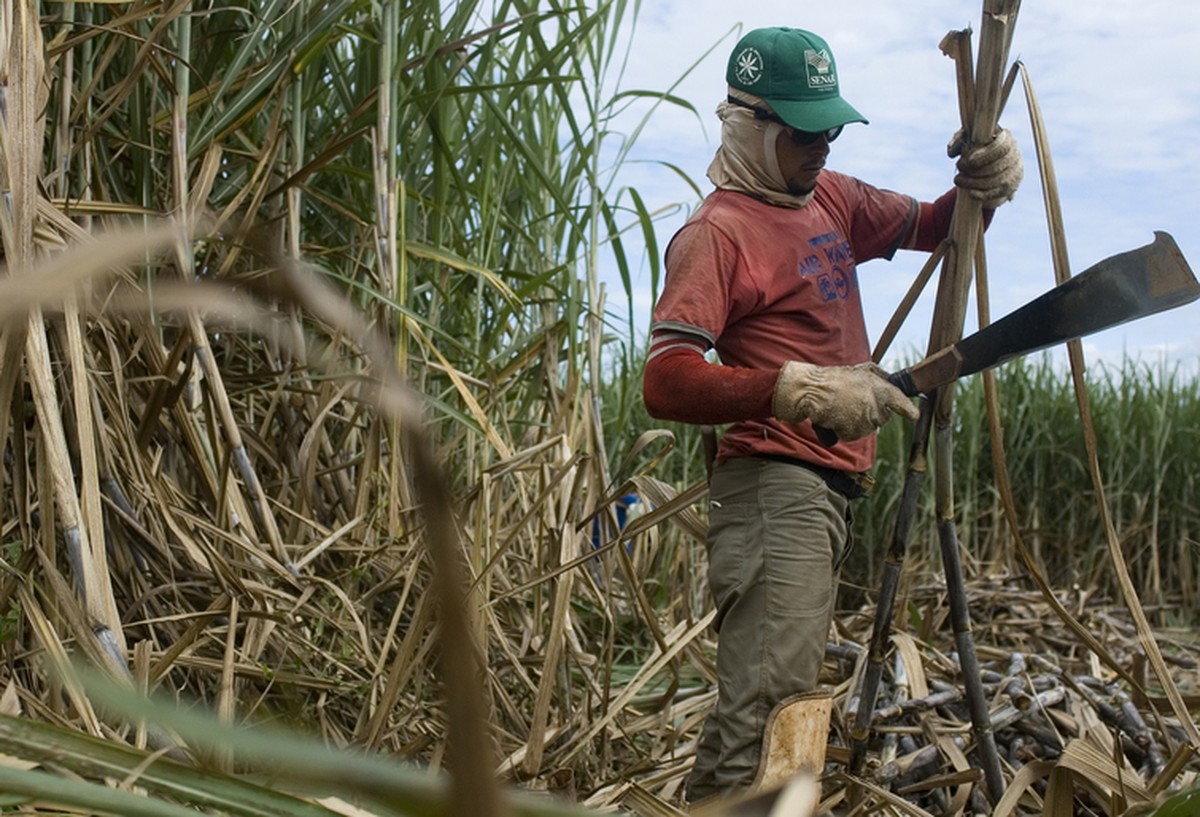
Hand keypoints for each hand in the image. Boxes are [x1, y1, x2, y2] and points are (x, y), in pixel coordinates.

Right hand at [772, 361, 919, 441]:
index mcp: (881, 388)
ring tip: (841, 409)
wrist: (812, 389)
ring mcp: (866, 418)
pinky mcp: (854, 429)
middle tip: (852, 403)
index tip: (914, 415)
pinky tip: (835, 417)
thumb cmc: (833, 380)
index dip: (908, 409)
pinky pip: (852, 435)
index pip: (900, 401)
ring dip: (854, 423)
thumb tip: (890, 381)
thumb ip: (878, 377)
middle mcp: (877, 403)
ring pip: (866, 428)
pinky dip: (843, 430)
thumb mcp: (860, 371)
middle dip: (870, 414)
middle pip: (881, 418)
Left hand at [950, 127, 1023, 208]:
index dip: (986, 156)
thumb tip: (951, 152)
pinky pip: (997, 193)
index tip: (969, 161)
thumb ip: (958, 141)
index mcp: (1007, 139)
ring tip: (958, 180)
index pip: (1002, 147)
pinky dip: (983, 194)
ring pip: (998, 181)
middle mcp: (1015, 156)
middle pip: (998, 166)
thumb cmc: (976, 148)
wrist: (987, 165)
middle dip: (976, 170)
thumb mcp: (967, 140)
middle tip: (959, 168)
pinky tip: (971, 193)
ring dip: (975, 182)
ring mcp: (1014, 173)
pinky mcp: (1010, 188)